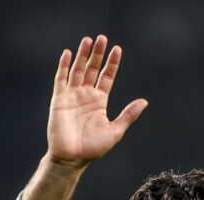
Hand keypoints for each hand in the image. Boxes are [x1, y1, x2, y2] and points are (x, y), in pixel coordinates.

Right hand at [47, 34, 147, 167]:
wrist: (72, 158)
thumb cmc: (93, 148)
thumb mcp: (115, 131)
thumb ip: (128, 115)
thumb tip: (144, 102)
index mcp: (99, 102)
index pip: (107, 77)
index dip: (112, 63)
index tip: (118, 49)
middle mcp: (86, 96)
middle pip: (93, 69)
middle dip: (98, 54)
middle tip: (103, 38)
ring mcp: (72, 96)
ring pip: (78, 70)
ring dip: (83, 55)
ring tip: (89, 40)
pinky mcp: (59, 100)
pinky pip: (61, 79)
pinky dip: (64, 66)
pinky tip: (69, 53)